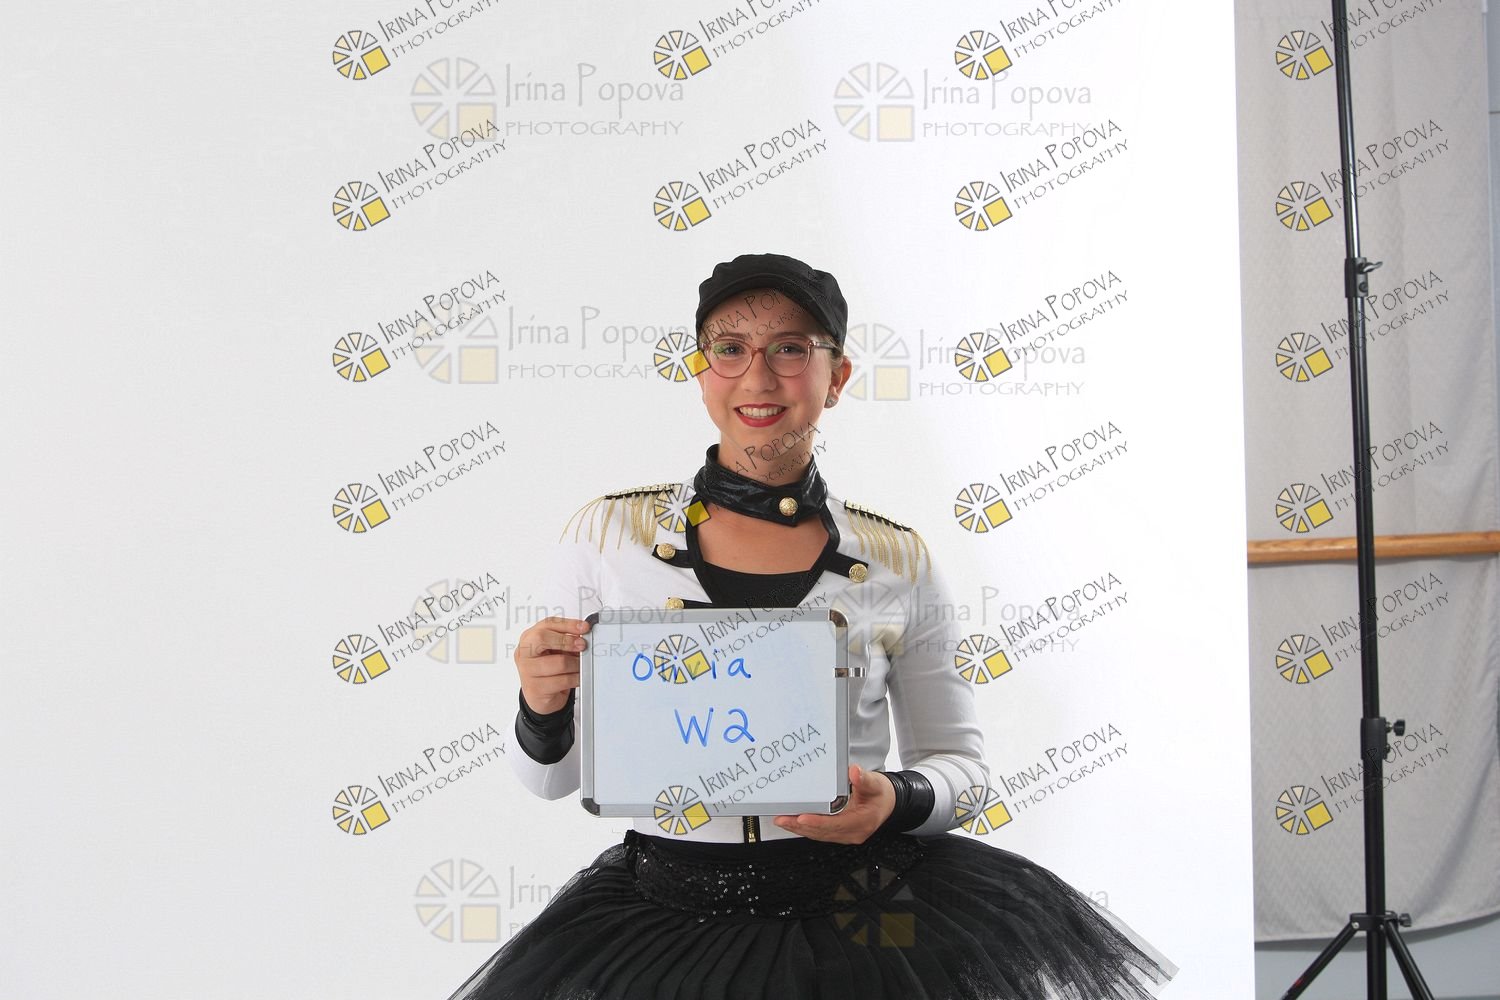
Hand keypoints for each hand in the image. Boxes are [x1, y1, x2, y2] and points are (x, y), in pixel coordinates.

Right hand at [515, 616, 589, 714]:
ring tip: (580, 665)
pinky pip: (563, 680)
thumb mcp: (555, 651)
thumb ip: (565, 640)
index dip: (568, 624)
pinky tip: (577, 677)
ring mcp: (527, 671)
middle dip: (567, 641)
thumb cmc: (548, 670)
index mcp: (528, 638)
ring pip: (559, 662)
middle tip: (582, 645)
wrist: (540, 697)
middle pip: (541, 638)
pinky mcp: (536, 689)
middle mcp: (524, 653)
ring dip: (576, 664)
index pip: (547, 624)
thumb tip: (583, 635)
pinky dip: (576, 678)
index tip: (584, 627)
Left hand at [773, 764, 894, 843]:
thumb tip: (854, 772)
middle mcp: (853, 832)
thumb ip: (864, 779)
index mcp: (862, 822)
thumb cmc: (881, 794)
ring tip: (783, 820)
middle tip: (782, 818)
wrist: (888, 803)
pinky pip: (821, 833)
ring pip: (819, 834)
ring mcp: (846, 835)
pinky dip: (806, 828)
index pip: (836, 824)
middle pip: (823, 832)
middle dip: (801, 826)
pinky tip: (794, 822)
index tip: (801, 817)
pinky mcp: (840, 833)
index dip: (817, 822)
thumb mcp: (876, 784)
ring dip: (800, 828)